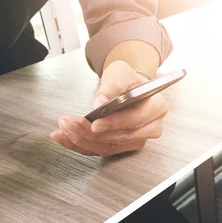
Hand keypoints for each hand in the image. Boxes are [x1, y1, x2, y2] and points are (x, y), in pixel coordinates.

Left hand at [51, 60, 167, 155]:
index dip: (115, 123)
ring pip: (109, 146)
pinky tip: (65, 138)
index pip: (136, 119)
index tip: (95, 123)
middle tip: (71, 124)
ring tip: (64, 129)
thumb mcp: (120, 72)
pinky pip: (101, 150)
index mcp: (156, 106)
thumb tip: (100, 102)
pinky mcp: (123, 146)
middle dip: (92, 133)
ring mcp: (138, 139)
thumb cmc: (128, 80)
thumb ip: (112, 85)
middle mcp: (151, 126)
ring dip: (83, 140)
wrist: (127, 87)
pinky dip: (81, 145)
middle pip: (121, 136)